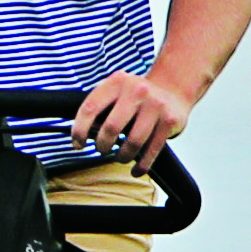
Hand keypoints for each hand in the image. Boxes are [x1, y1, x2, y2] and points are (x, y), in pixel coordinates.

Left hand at [66, 68, 193, 158]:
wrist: (173, 89)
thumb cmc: (137, 97)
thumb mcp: (117, 91)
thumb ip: (101, 107)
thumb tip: (81, 136)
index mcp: (117, 82)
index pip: (90, 108)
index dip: (79, 130)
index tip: (78, 144)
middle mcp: (136, 90)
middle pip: (111, 128)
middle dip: (102, 146)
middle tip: (103, 150)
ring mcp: (155, 105)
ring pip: (133, 142)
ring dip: (122, 156)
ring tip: (120, 157)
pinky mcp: (169, 121)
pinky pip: (152, 150)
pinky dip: (142, 165)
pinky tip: (136, 170)